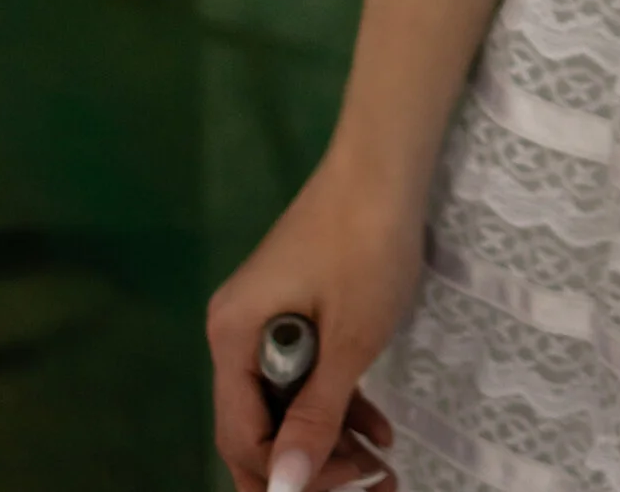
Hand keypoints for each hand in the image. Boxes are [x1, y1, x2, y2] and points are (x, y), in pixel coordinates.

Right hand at [204, 153, 424, 489]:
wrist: (387, 160)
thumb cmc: (366, 245)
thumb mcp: (348, 340)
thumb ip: (316, 418)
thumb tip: (283, 489)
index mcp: (232, 338)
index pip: (243, 437)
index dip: (288, 477)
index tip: (346, 489)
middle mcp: (236, 332)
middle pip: (261, 426)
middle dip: (311, 467)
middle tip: (369, 486)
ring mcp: (267, 318)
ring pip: (289, 403)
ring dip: (332, 441)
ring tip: (382, 469)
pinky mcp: (297, 307)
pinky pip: (308, 372)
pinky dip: (339, 401)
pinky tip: (379, 429)